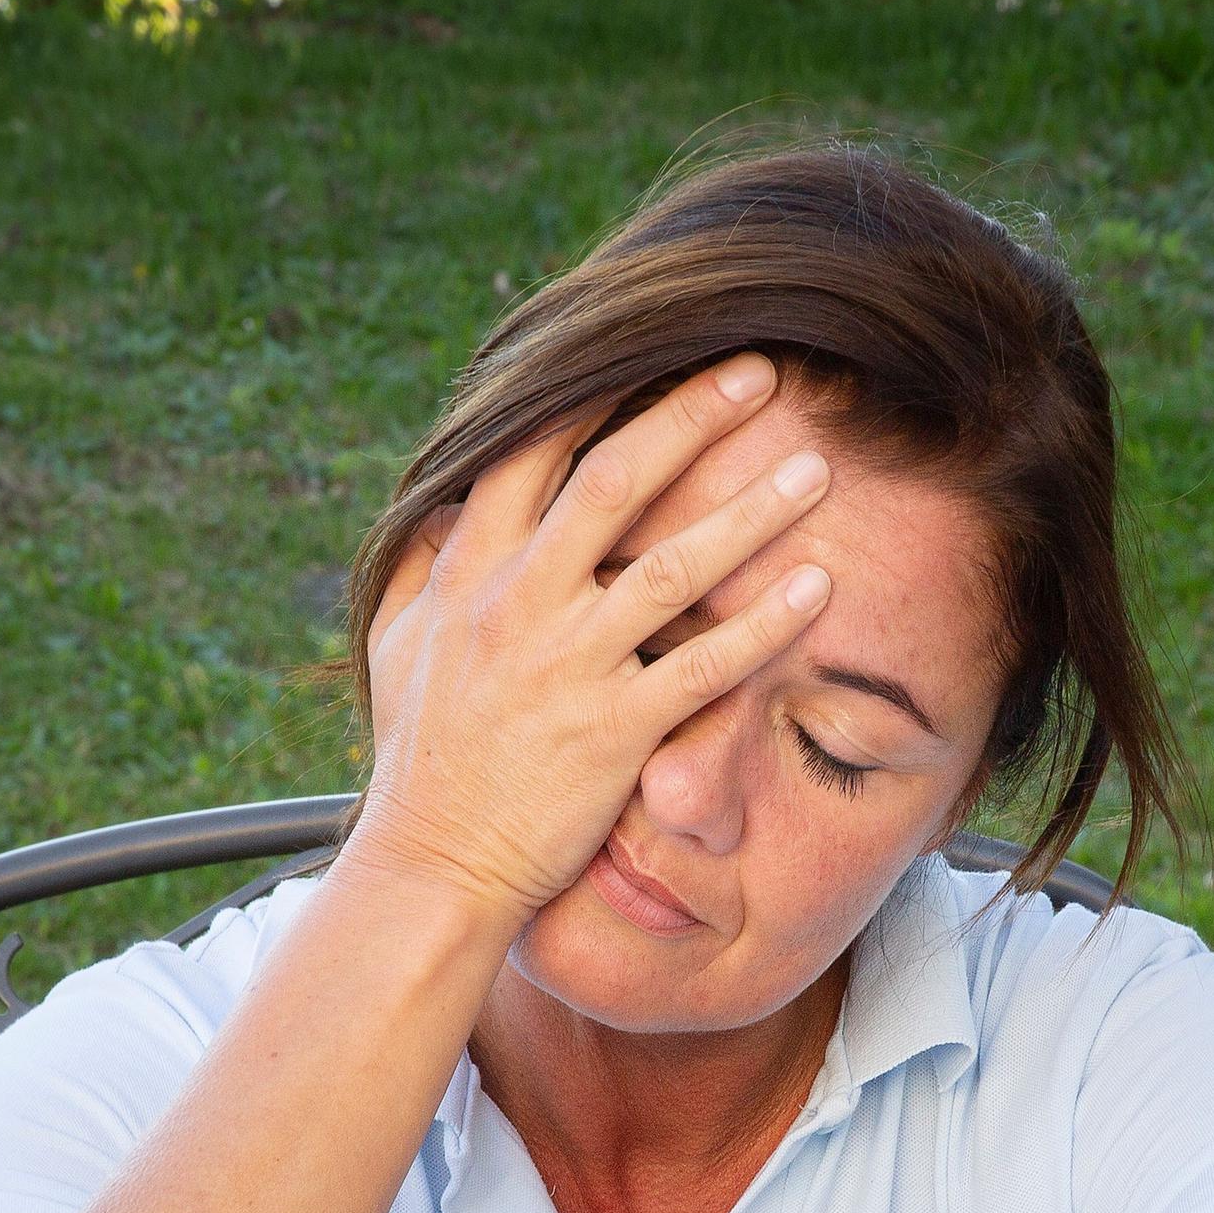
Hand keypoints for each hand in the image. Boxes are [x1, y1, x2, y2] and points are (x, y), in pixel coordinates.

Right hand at [348, 352, 831, 916]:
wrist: (432, 866)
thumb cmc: (420, 757)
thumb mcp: (398, 643)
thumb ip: (421, 564)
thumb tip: (441, 503)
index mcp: (467, 570)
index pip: (530, 451)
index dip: (595, 391)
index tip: (654, 346)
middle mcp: (517, 601)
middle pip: (613, 480)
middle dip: (690, 418)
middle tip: (761, 372)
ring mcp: (567, 664)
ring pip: (672, 567)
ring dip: (750, 513)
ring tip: (815, 473)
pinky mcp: (613, 731)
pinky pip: (703, 667)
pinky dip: (762, 625)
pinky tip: (814, 589)